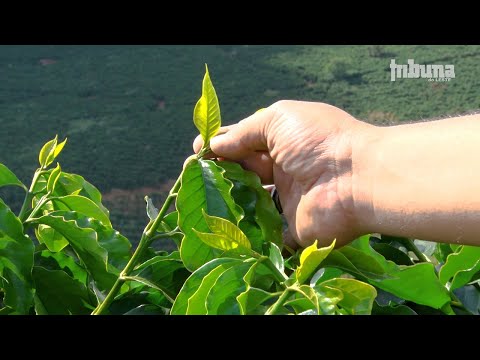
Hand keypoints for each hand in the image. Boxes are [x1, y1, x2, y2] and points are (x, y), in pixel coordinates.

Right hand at [193, 100, 374, 247]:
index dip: (220, 145)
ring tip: (200, 198)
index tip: (198, 150)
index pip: (245, 143)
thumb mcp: (277, 120)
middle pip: (244, 173)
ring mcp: (288, 202)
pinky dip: (245, 232)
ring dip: (227, 202)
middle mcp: (285, 172)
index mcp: (283, 143)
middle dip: (218, 172)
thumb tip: (215, 144)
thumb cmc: (318, 142)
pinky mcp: (292, 231)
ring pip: (250, 204)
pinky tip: (218, 227)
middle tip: (192, 174)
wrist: (356, 179)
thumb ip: (245, 131)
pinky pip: (264, 235)